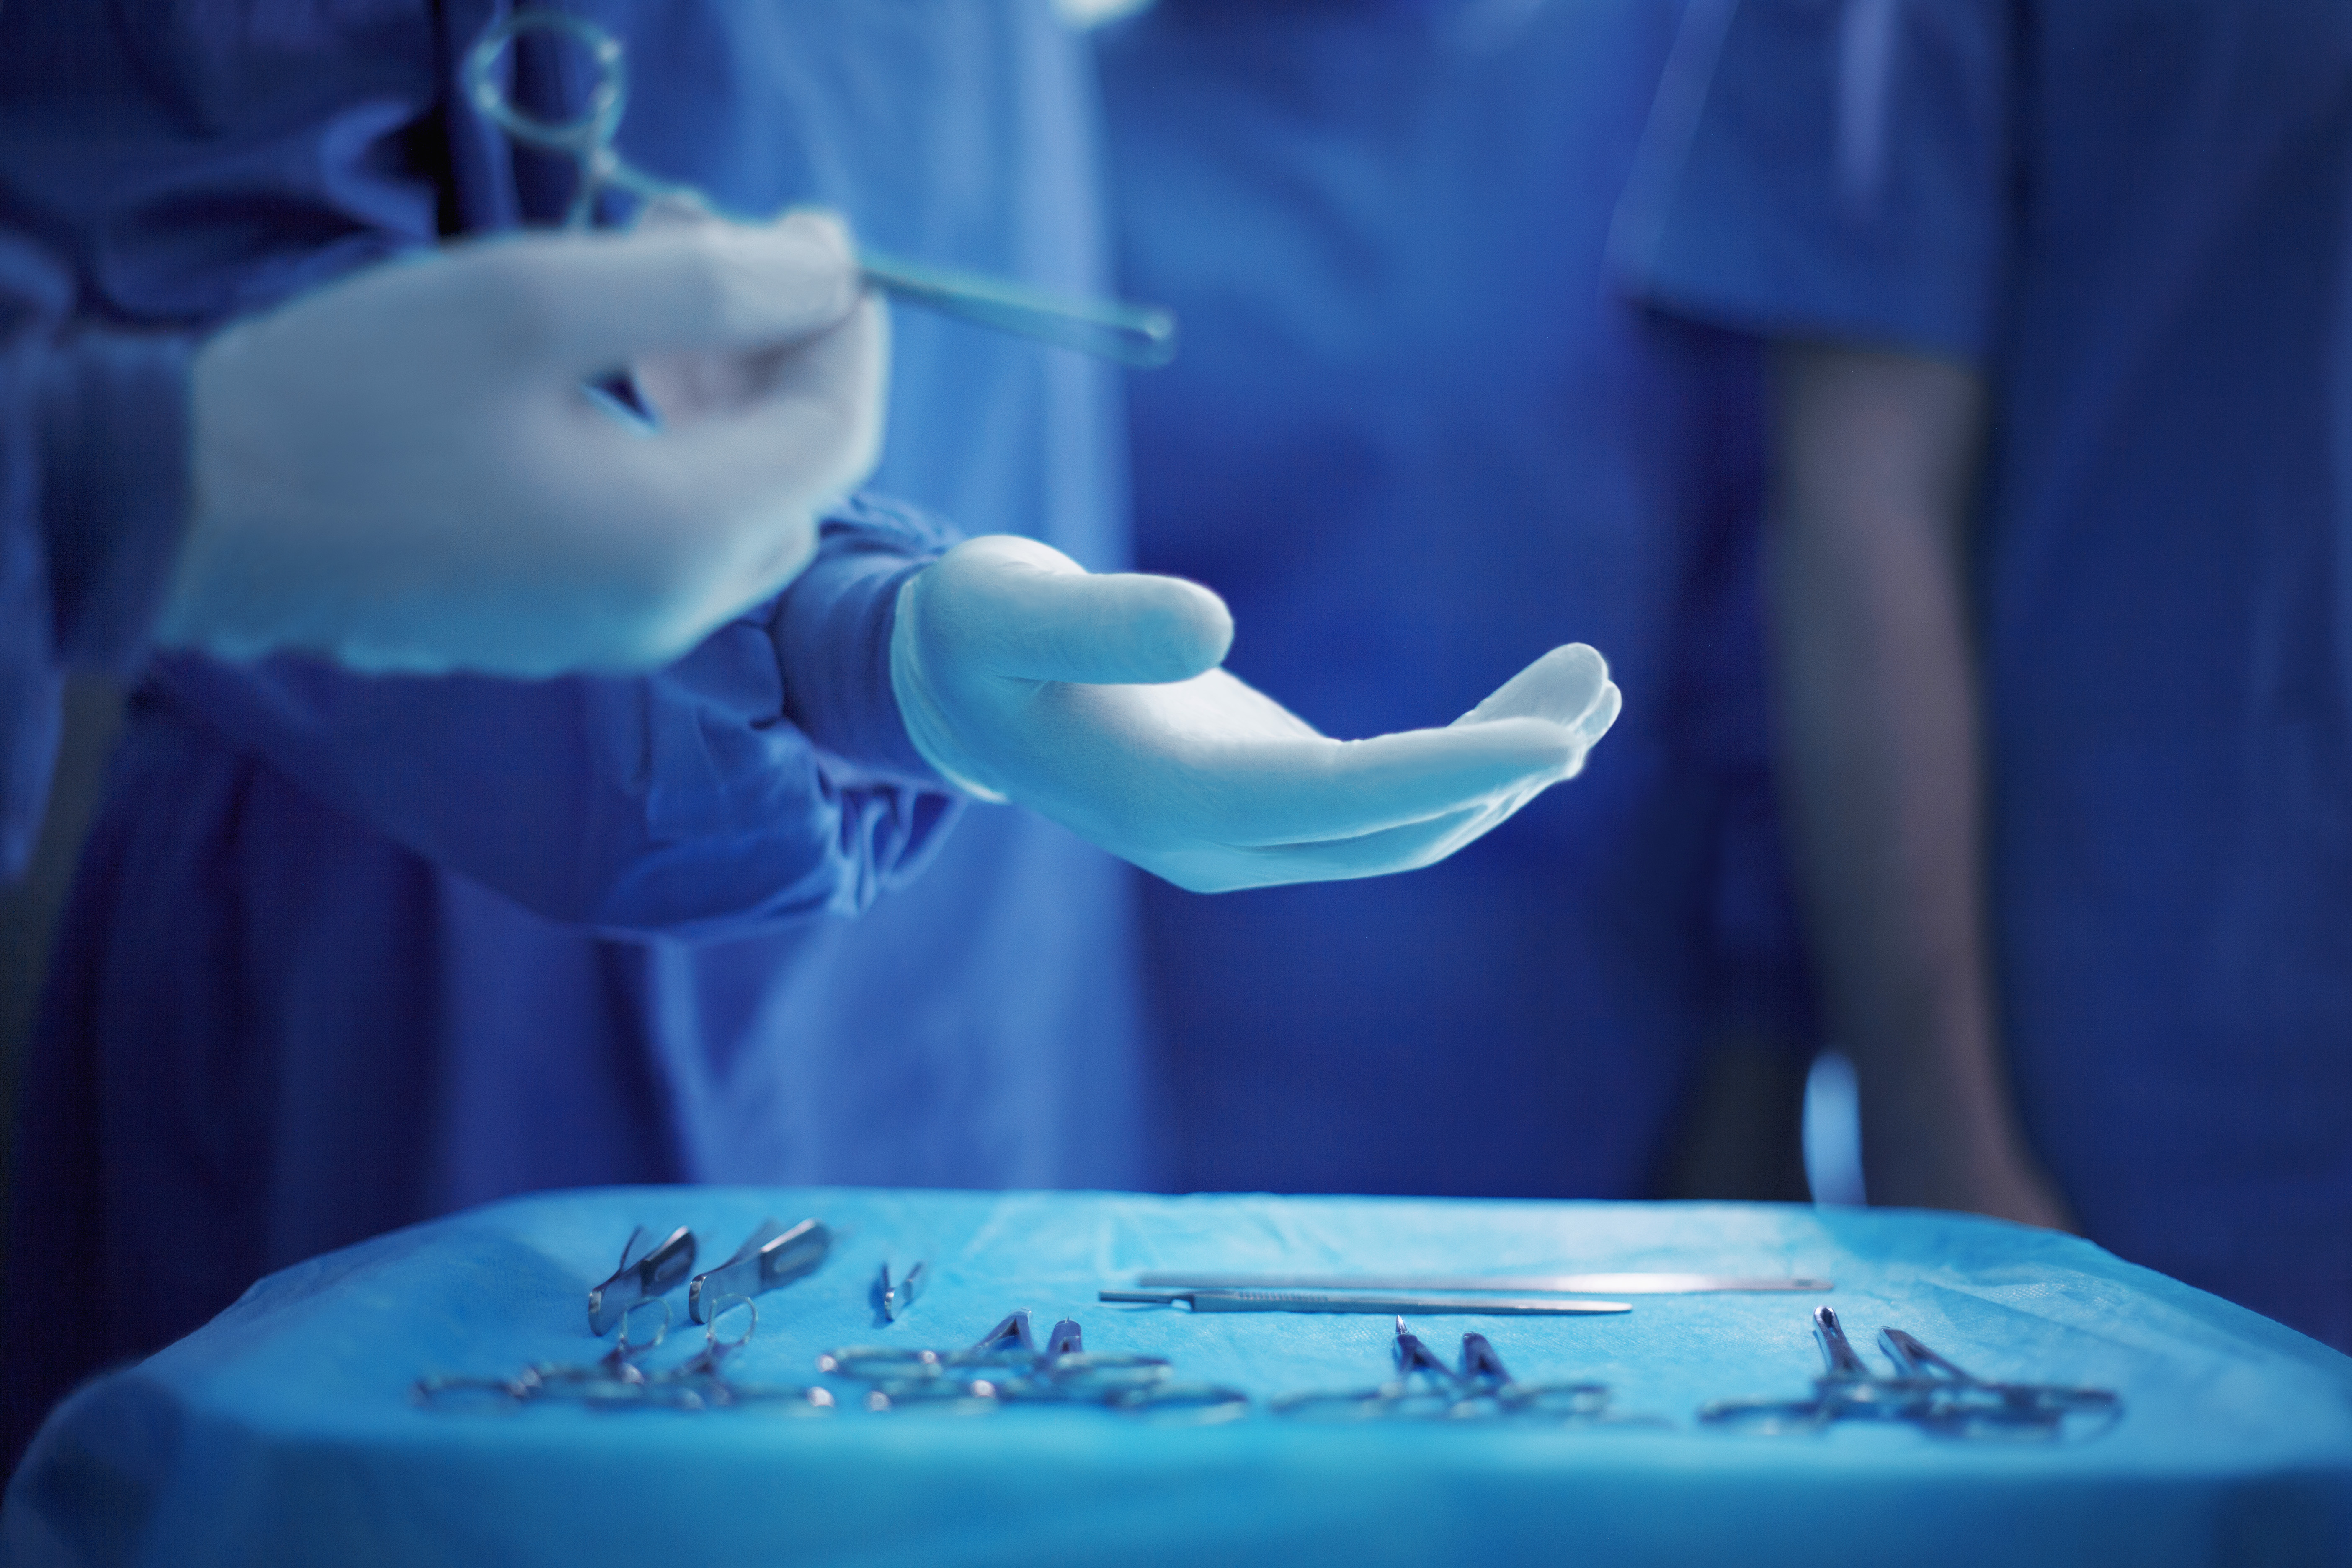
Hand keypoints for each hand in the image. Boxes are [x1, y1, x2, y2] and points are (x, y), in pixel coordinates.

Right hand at [160, 211, 884, 675]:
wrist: (197, 515)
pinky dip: (668, 438)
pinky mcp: (560, 623)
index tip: (815, 237)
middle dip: (777, 345)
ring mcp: (614, 630)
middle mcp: (671, 608)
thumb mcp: (536, 303)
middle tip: (723, 233)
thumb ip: (705, 286)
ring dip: (721, 382)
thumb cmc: (355, 398)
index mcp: (683, 539)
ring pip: (732, 499)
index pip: (836, 430)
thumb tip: (825, 272)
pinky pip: (662, 528)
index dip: (844, 328)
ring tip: (661, 269)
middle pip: (795, 469)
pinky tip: (614, 358)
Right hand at [889, 535, 1620, 891]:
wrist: (947, 685)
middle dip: (1503, 768)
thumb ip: (1101, 619)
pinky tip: (1523, 708)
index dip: (1453, 773)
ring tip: (1592, 681)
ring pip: (1400, 826)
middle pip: (1393, 832)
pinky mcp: (1260, 795)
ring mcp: (1242, 830)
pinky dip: (1456, 757)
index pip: (1341, 802)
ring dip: (1497, 766)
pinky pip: (1380, 800)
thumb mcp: (1006, 606)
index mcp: (1166, 803)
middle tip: (1599, 680)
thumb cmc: (971, 633)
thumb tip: (1217, 625)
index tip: (1563, 742)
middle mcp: (1216, 842)